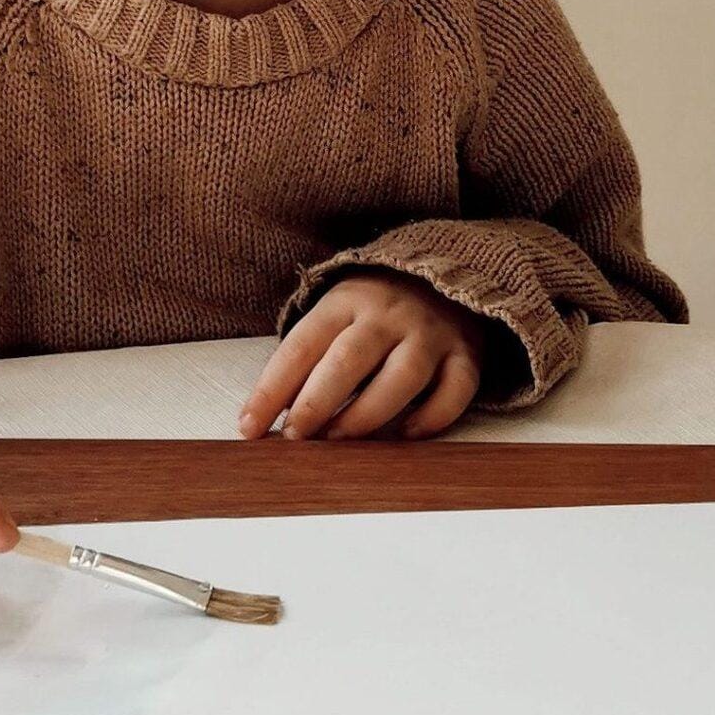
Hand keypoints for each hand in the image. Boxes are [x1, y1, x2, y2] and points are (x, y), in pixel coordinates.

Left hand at [238, 268, 493, 441]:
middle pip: (349, 359)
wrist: (441, 275)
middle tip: (294, 436)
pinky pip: (455, 390)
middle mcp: (389, 314)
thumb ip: (309, 359)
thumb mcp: (335, 316)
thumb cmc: (372, 311)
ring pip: (402, 376)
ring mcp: (430, 333)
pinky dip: (431, 417)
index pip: (301, 346)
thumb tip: (268, 417)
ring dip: (367, 414)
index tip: (249, 426)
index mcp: (345, 301)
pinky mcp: (466, 353)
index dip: (272, 389)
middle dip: (316, 402)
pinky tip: (405, 434)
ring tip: (339, 439)